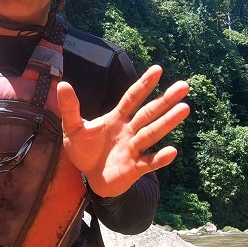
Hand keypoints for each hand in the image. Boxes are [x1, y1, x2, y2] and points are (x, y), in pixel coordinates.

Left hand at [57, 65, 190, 197]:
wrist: (89, 177)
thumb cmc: (84, 150)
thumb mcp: (72, 128)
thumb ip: (70, 108)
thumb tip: (62, 83)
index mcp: (116, 118)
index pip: (132, 98)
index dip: (144, 84)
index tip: (158, 69)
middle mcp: (128, 131)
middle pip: (149, 113)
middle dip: (165, 100)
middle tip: (184, 86)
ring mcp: (133, 149)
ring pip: (152, 134)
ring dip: (168, 122)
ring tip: (185, 109)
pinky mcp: (134, 169)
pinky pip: (149, 163)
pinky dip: (160, 158)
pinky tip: (172, 151)